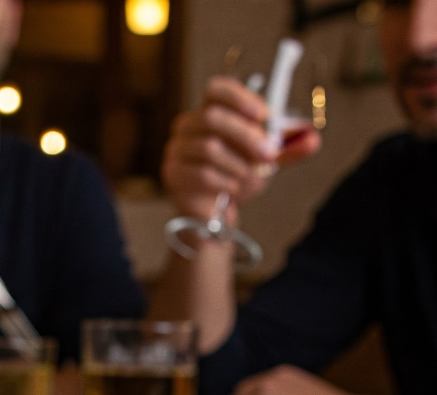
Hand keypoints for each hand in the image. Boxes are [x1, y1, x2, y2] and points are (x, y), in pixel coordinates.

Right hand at [162, 76, 320, 222]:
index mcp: (210, 111)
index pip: (217, 90)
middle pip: (212, 117)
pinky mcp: (173, 174)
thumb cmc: (236, 177)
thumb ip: (288, 149)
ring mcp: (177, 150)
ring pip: (209, 148)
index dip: (240, 97)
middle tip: (269, 153)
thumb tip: (313, 140)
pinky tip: (234, 189)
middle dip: (246, 135)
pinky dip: (225, 182)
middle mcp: (188, 126)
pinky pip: (201, 174)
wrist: (214, 213)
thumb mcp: (266, 160)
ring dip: (238, 164)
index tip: (264, 115)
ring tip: (251, 177)